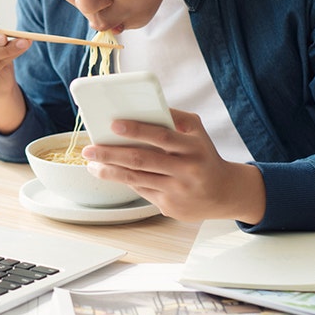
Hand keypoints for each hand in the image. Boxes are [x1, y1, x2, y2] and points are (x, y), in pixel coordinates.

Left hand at [81, 109, 266, 223]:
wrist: (225, 193)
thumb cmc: (204, 155)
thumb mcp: (196, 132)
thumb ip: (173, 118)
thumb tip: (142, 107)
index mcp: (192, 147)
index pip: (161, 136)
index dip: (137, 129)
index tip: (113, 124)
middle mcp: (186, 170)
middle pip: (142, 160)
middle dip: (111, 154)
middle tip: (89, 149)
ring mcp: (177, 191)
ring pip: (136, 179)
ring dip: (110, 171)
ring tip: (92, 164)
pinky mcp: (170, 206)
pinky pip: (141, 190)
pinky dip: (124, 181)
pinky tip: (109, 173)